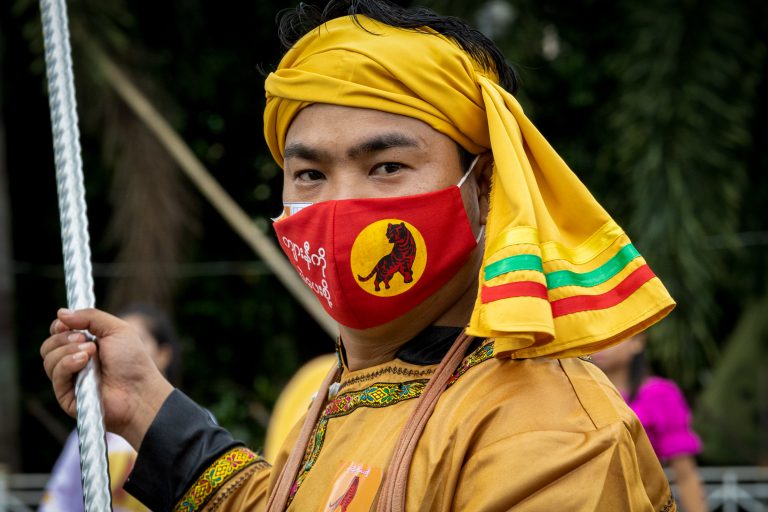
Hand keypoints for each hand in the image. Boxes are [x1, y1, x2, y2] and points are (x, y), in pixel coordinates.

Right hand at [41, 308, 173, 448]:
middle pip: (48, 345)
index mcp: (84, 345)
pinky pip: (56, 375)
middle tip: (85, 339)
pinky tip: (83, 361)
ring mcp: (70, 380)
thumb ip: (90, 317)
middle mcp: (74, 362)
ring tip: (91, 352)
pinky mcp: (67, 396)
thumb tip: (61, 313)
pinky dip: (67, 364)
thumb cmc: (133, 360)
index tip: (67, 324)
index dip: (59, 327)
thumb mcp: (116, 329)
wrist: (140, 390)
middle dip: (64, 337)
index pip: (57, 333)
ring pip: (49, 359)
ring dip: (68, 350)